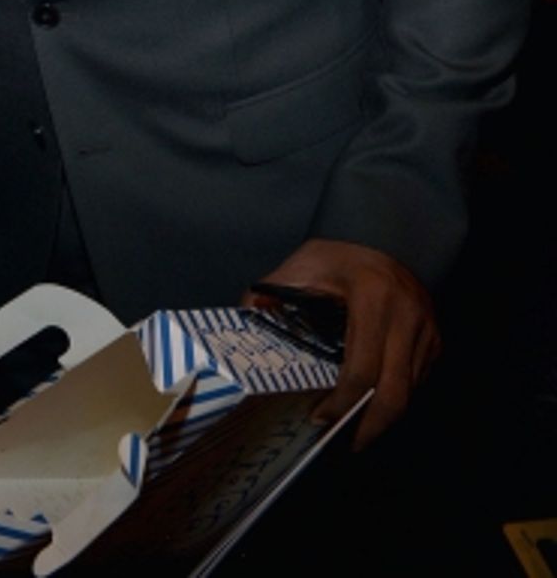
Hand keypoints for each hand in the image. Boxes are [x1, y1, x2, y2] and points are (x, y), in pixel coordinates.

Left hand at [244, 237, 439, 450]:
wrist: (382, 234)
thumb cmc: (336, 256)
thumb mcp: (301, 266)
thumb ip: (271, 293)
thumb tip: (242, 320)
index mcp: (372, 296)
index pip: (361, 370)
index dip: (341, 404)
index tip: (320, 419)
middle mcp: (407, 315)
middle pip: (394, 395)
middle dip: (369, 428)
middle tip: (344, 443)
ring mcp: (426, 329)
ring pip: (409, 394)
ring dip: (382, 419)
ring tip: (353, 431)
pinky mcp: (435, 339)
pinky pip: (417, 383)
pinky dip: (395, 400)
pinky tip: (371, 407)